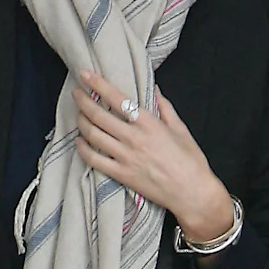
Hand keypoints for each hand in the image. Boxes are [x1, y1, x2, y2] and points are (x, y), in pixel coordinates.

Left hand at [72, 70, 231, 241]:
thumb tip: (154, 89)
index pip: (117, 99)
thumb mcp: (180, 128)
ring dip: (81, 122)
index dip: (98, 84)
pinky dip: (83, 149)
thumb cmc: (190, 160)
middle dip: (83, 101)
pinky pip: (94, 160)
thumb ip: (165, 107)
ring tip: (78, 115)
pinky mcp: (121, 174)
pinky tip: (79, 142)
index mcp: (149, 123)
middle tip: (76, 93)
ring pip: (93, 135)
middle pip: (99, 116)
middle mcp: (134, 138)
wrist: (192, 192)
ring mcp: (125, 157)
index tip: (85, 75)